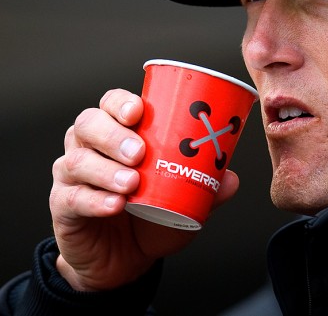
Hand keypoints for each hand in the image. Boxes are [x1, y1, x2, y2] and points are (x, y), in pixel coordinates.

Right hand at [49, 89, 239, 290]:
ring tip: (132, 183)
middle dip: (113, 134)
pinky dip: (94, 199)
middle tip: (139, 152)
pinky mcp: (63, 206)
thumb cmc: (152, 215)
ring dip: (106, 169)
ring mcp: (72, 175)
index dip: (121, 102)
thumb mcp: (184, 199)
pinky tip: (114, 204)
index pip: (111, 104)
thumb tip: (231, 178)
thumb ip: (206, 187)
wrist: (126, 260)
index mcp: (118, 132)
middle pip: (88, 124)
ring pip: (77, 159)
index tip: (139, 111)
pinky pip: (72, 197)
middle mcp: (90, 146)